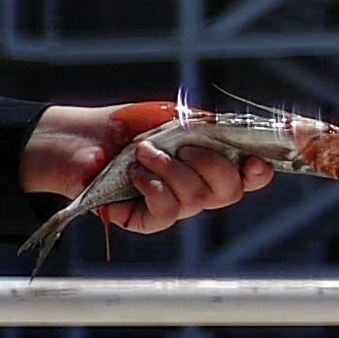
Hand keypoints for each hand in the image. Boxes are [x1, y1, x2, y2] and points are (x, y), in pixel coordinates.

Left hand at [23, 99, 277, 235]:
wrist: (80, 137)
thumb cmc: (126, 125)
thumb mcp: (170, 117)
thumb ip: (204, 125)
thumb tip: (233, 131)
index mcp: (210, 163)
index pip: (248, 177)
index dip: (258, 173)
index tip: (252, 161)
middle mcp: (197, 189)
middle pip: (229, 192)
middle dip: (211, 165)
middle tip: (183, 148)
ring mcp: (172, 206)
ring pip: (197, 200)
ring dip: (172, 170)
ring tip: (144, 152)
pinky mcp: (145, 220)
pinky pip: (166, 213)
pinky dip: (154, 187)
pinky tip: (136, 174)